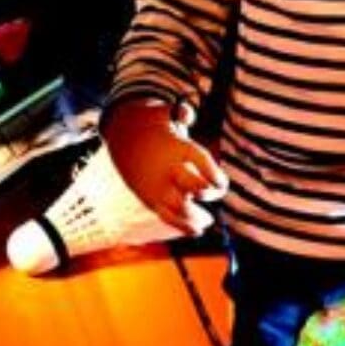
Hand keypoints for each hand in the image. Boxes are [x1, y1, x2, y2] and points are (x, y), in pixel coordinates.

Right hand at [100, 99, 228, 237]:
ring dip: (197, 216)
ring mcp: (158, 186)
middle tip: (214, 192)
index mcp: (176, 147)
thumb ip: (182, 114)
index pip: (201, 161)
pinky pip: (167, 217)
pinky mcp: (149, 198)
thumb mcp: (166, 115)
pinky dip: (183, 227)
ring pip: (181, 207)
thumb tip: (188, 115)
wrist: (122, 137)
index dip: (215, 175)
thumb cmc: (154, 129)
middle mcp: (168, 169)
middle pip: (193, 186)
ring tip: (207, 221)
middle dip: (207, 192)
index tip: (222, 184)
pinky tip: (197, 231)